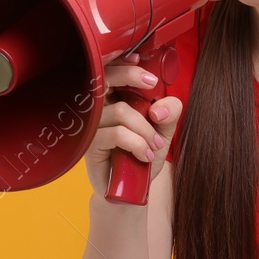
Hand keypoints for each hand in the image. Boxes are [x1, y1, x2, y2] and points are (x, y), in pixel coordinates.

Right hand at [83, 51, 182, 199]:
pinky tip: (144, 156)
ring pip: (121, 111)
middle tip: (152, 85)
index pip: (111, 72)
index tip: (147, 72)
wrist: (129, 193)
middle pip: (106, 78)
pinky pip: (117, 133)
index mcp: (112, 101)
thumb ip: (169, 114)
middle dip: (131, 77)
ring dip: (145, 130)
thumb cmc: (139, 160)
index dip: (125, 64)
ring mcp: (91, 126)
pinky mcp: (89, 144)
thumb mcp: (162, 134)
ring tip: (154, 147)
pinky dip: (138, 144)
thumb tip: (159, 107)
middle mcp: (98, 109)